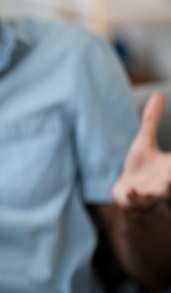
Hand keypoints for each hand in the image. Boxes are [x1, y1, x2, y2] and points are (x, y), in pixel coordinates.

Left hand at [112, 92, 170, 211]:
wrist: (126, 192)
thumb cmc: (139, 166)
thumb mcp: (144, 140)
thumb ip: (151, 120)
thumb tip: (158, 93)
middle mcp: (168, 178)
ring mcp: (153, 190)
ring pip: (165, 191)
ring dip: (168, 186)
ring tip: (169, 179)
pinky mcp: (137, 198)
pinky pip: (137, 198)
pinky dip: (134, 195)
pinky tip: (131, 189)